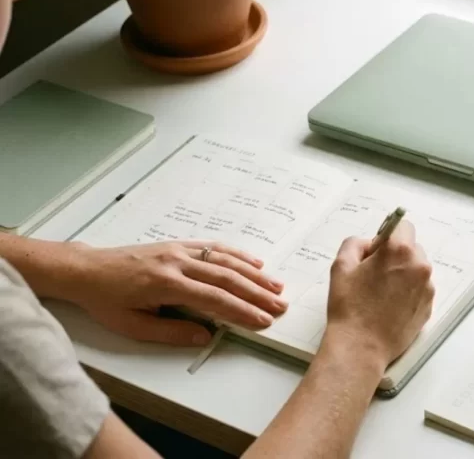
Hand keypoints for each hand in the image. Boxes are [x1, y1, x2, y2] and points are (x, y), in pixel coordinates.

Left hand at [66, 241, 287, 345]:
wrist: (86, 269)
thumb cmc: (106, 301)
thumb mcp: (132, 326)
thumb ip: (170, 332)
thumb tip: (206, 335)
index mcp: (166, 284)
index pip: (214, 299)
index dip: (242, 311)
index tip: (263, 321)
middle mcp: (177, 263)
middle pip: (227, 278)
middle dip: (257, 294)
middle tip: (280, 306)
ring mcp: (180, 250)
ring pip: (226, 261)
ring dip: (255, 274)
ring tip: (277, 287)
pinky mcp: (179, 244)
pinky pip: (215, 247)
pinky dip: (238, 255)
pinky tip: (255, 264)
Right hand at [324, 221, 434, 367]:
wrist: (361, 346)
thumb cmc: (349, 307)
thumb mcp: (341, 266)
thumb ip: (356, 243)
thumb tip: (371, 244)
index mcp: (399, 251)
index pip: (403, 225)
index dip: (388, 236)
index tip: (377, 251)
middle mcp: (419, 266)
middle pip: (412, 248)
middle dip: (396, 255)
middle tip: (375, 275)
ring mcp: (427, 287)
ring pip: (417, 269)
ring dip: (403, 274)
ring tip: (382, 294)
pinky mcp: (429, 306)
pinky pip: (420, 289)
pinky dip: (408, 292)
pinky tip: (390, 306)